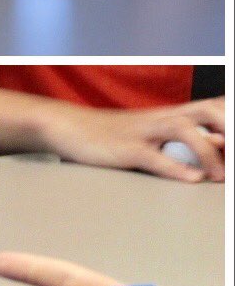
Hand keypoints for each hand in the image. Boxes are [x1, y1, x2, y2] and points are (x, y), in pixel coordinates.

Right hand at [39, 96, 224, 182]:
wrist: (68, 126)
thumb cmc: (109, 134)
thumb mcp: (151, 134)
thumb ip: (184, 140)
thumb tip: (219, 146)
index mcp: (170, 113)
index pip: (215, 107)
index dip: (232, 118)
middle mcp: (161, 118)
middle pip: (209, 110)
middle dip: (230, 128)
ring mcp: (142, 132)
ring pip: (183, 130)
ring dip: (208, 152)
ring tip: (221, 175)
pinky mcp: (125, 149)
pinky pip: (154, 157)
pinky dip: (176, 169)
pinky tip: (193, 178)